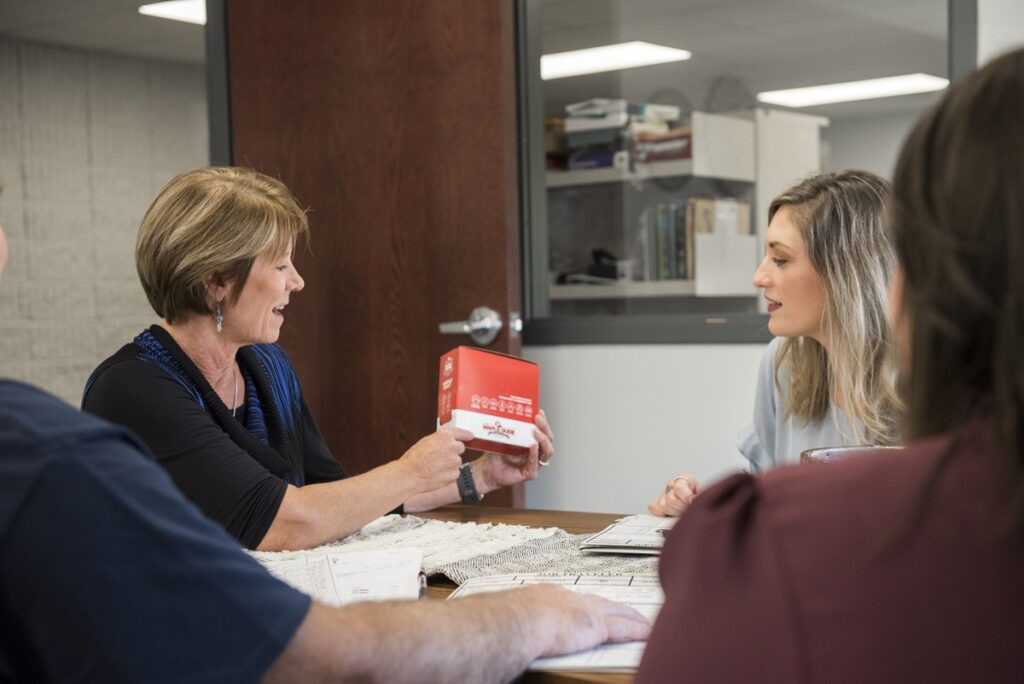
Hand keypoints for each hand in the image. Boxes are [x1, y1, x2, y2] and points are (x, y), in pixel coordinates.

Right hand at [397, 428, 472, 493]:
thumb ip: (440, 440)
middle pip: (460, 448)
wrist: (410, 475)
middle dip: (454, 452)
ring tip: (435, 467)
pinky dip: (448, 474)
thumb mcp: (426, 441)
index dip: (466, 435)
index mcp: (444, 436)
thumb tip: (447, 442)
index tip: (470, 436)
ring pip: (457, 461)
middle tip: (441, 457)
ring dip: (450, 464)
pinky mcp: (454, 474)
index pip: (461, 432)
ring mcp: (455, 461)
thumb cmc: (414, 458)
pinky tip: (437, 474)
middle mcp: (452, 447)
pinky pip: (454, 472)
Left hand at [476, 409, 554, 490]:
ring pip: (547, 452)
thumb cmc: (496, 455)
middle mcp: (537, 453)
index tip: (539, 412)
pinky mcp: (529, 473)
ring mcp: (535, 464)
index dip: (543, 422)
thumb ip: (509, 428)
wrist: (487, 471)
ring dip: (543, 440)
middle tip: (538, 418)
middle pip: (548, 440)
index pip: (543, 432)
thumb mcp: (504, 438)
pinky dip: (534, 454)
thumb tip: (508, 412)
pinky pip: (534, 464)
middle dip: (544, 428)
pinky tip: (532, 446)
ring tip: (536, 431)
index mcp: (533, 444)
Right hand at [521, 585, 649, 656]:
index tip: (588, 608)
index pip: (573, 600)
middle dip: (612, 607)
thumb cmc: (510, 620)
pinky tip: (647, 633)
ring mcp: (585, 610)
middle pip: (599, 601)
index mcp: (549, 595)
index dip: (584, 605)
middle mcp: (570, 598)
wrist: (519, 619)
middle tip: (625, 609)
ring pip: (616, 612)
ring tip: (642, 621)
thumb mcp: (514, 617)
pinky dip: (636, 630)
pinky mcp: (596, 626)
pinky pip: (623, 628)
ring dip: (630, 616)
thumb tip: (509, 630)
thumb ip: (518, 621)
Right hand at [647, 472, 700, 516]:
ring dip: (674, 512)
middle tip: (688, 510)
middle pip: (671, 499)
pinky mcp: (657, 503)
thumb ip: (699, 497)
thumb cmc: (702, 501)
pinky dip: (662, 513)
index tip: (691, 502)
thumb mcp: (705, 496)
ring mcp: (663, 493)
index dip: (685, 497)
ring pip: (663, 505)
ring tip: (682, 512)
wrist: (701, 506)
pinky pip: (653, 508)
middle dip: (681, 508)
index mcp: (685, 478)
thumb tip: (692, 500)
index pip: (679, 486)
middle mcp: (672, 484)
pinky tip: (672, 514)